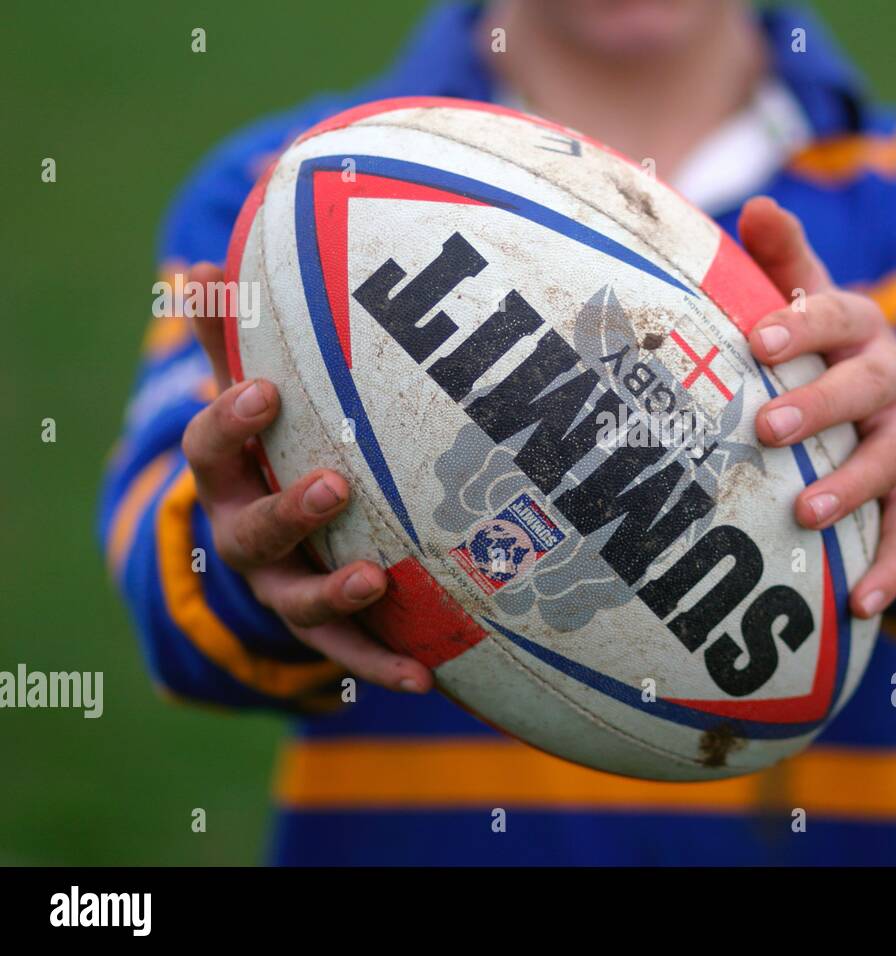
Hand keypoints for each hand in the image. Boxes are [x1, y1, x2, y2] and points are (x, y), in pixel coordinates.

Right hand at [181, 263, 432, 693]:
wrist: (270, 548)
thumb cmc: (268, 453)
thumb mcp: (247, 402)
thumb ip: (231, 339)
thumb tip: (196, 259)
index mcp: (227, 477)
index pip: (209, 447)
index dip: (230, 422)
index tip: (263, 392)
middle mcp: (246, 536)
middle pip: (252, 530)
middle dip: (289, 509)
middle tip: (332, 485)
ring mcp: (283, 588)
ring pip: (298, 600)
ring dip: (335, 592)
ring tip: (375, 578)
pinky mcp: (325, 631)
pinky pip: (351, 654)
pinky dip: (383, 666)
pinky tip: (425, 677)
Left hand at [738, 198, 895, 619]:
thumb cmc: (828, 348)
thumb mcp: (811, 303)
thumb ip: (783, 262)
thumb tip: (754, 208)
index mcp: (860, 327)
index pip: (837, 312)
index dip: (802, 323)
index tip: (757, 341)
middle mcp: (893, 376)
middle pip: (866, 385)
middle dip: (821, 404)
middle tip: (767, 428)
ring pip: (890, 459)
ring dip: (850, 485)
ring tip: (806, 513)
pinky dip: (890, 566)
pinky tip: (862, 606)